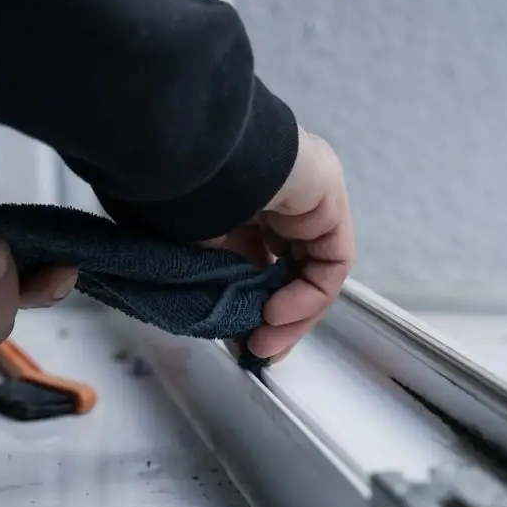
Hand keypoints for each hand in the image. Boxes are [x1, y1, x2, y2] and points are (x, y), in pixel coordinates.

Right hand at [209, 125, 353, 360]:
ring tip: (266, 339)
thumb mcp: (197, 257)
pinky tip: (277, 312)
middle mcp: (279, 198)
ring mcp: (308, 196)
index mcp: (242, 203)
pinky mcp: (328, 198)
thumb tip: (237, 340)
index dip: (257, 309)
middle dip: (280, 320)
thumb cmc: (176, 198)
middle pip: (294, 272)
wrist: (188, 155)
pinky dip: (309, 295)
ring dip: (295, 314)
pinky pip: (331, 261)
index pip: (263, 266)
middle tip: (260, 350)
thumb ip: (221, 295)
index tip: (245, 345)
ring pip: (315, 271)